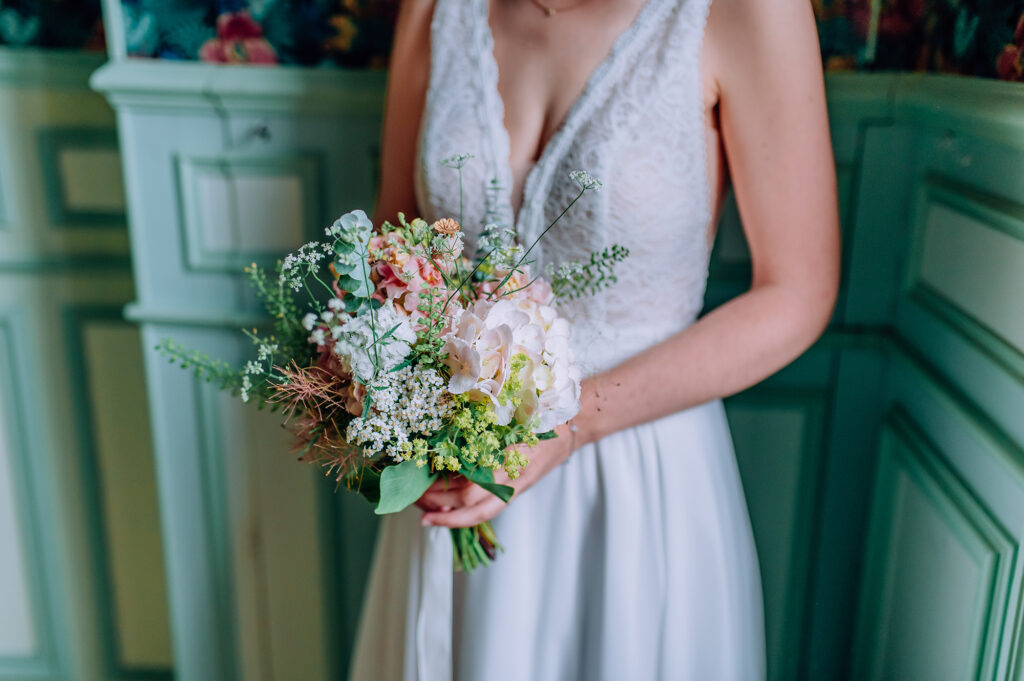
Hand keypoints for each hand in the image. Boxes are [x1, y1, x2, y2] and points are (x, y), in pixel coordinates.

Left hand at [417, 423, 576, 527]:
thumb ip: (483, 426)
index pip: (471, 488)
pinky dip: (464, 512)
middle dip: (439, 505)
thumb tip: (443, 436)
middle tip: (413, 498)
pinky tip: (446, 510)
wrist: (573, 426)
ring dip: (449, 514)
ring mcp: (516, 487)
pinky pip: (488, 509)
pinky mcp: (516, 489)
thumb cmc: (540, 414)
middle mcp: (512, 478)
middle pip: (470, 504)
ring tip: (424, 510)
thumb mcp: (512, 414)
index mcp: (508, 459)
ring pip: (478, 512)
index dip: (443, 496)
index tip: (418, 491)